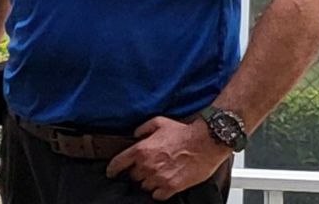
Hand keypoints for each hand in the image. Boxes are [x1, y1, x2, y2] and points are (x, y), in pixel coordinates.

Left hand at [105, 117, 231, 199]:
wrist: (207, 141)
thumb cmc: (185, 132)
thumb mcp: (159, 122)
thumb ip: (143, 129)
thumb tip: (135, 135)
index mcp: (141, 150)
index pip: (118, 163)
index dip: (112, 169)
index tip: (111, 173)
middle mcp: (148, 165)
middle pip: (133, 176)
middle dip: (139, 173)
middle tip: (149, 168)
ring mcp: (160, 177)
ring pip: (145, 187)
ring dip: (149, 182)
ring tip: (159, 175)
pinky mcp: (173, 186)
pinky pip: (158, 196)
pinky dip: (159, 192)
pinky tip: (164, 186)